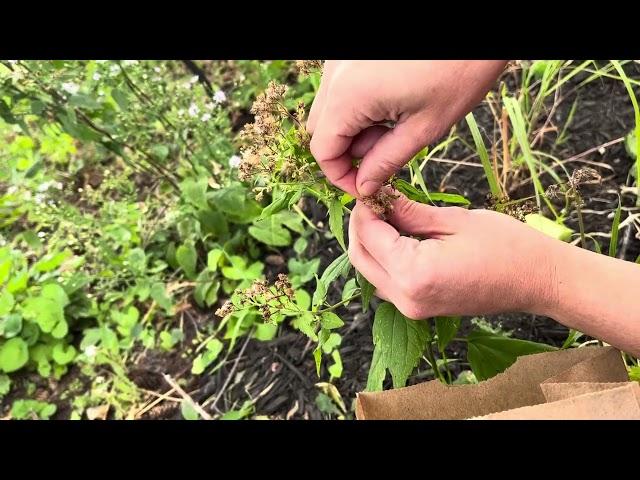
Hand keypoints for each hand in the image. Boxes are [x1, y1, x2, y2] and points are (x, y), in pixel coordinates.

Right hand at [307, 60, 506, 196]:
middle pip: (320, 130)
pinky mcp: (352, 55)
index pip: (322, 151)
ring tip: (391, 128)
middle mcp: (335, 75)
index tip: (365, 188)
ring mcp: (341, 61)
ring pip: (329, 111)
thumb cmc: (458, 71)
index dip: (341, 177)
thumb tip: (364, 186)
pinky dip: (357, 109)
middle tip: (382, 157)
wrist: (473, 30)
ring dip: (352, 130)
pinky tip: (390, 106)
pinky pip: (341, 91)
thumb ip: (386, 161)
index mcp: (348, 96)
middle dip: (346, 153)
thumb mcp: (424, 128)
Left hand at [347, 192, 558, 319]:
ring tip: (388, 212)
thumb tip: (379, 197)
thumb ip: (409, 212)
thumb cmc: (507, 246)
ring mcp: (412, 308)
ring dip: (371, 242)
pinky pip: (387, 281)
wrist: (539, 282)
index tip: (372, 186)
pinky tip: (398, 235)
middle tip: (376, 198)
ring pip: (370, 271)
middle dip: (361, 225)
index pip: (368, 236)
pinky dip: (384, 258)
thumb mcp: (453, 220)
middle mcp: (406, 298)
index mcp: (414, 274)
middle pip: (360, 257)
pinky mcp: (419, 309)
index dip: (365, 208)